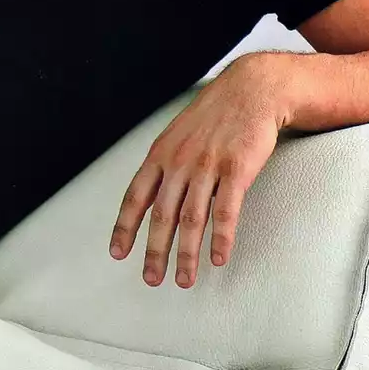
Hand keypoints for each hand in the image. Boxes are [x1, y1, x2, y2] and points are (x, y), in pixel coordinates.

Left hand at [108, 56, 285, 287]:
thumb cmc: (214, 116)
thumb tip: (152, 196)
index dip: (125, 227)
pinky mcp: (237, 169)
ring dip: (187, 253)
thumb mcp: (178, 135)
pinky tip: (217, 258)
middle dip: (154, 251)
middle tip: (151, 278)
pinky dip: (220, 237)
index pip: (135, 196)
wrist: (251, 91)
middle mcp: (179, 162)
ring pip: (191, 218)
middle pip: (161, 214)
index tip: (117, 252)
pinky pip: (226, 210)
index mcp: (160, 155)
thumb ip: (165, 165)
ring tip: (184, 279)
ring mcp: (207, 166)